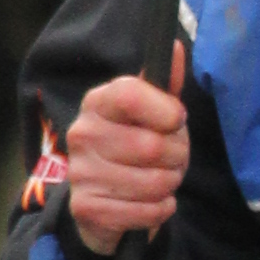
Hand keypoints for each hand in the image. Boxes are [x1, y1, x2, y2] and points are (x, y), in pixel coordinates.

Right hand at [63, 60, 189, 253]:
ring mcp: (81, 173)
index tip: (176, 120)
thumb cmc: (133, 148)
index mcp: (97, 102)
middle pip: (152, 146)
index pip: (130, 94)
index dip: (165, 110)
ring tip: (161, 179)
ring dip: (170, 184)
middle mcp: (82, 133)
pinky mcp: (87, 208)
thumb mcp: (151, 113)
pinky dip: (161, 210)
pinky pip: (147, 211)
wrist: (103, 201)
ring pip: (154, 182)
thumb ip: (164, 85)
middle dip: (177, 156)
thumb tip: (176, 48)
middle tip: (172, 158)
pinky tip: (152, 203)